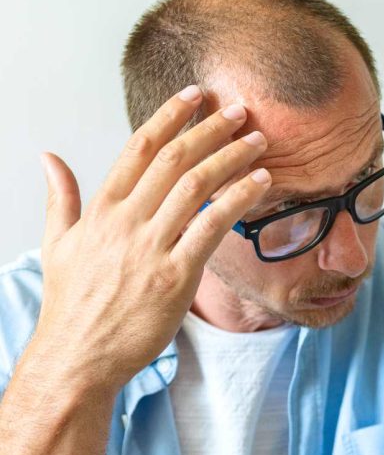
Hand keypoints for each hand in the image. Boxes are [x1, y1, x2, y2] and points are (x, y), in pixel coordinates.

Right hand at [28, 86, 270, 392]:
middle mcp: (126, 221)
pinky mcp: (175, 276)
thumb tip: (50, 157)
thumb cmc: (72, 304)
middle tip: (239, 110)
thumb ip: (60, 198)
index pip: (139, 147)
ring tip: (258, 140)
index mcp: (101, 209)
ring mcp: (151, 247)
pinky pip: (212, 226)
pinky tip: (262, 182)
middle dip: (210, 129)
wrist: (77, 358)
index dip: (170, 115)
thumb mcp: (56, 245)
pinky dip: (239, 199)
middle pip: (175, 159)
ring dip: (232, 157)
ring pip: (196, 186)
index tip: (195, 95)